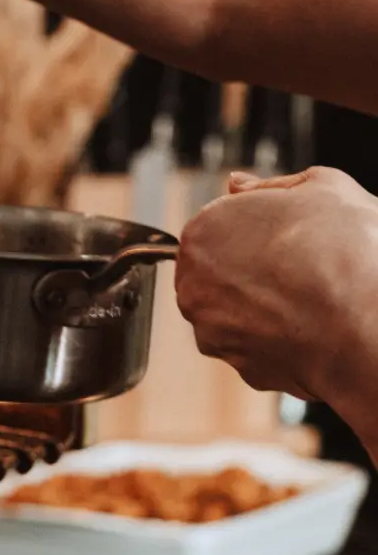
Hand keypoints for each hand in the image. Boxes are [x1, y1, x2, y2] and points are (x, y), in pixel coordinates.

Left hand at [175, 166, 377, 402]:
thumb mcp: (322, 187)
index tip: (291, 235)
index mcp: (202, 234)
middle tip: (306, 265)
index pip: (221, 227)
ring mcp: (214, 333)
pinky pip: (260, 347)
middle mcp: (194, 287)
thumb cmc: (349, 253)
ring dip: (268, 307)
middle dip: (258, 269)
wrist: (372, 328)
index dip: (261, 229)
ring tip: (313, 297)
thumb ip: (271, 185)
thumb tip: (240, 185)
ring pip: (239, 313)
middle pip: (224, 272)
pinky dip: (283, 339)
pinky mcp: (242, 370)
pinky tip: (313, 327)